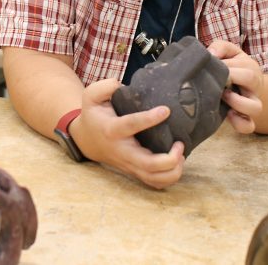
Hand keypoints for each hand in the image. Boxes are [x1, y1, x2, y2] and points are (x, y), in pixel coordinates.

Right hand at [70, 78, 184, 188]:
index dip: (149, 119)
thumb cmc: (94, 115)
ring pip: (154, 179)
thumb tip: (121, 84)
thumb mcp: (91, 96)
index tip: (166, 110)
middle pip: (148, 165)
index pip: (131, 126)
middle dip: (170, 159)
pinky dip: (170, 177)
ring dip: (173, 171)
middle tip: (180, 143)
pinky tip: (177, 161)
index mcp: (112, 130)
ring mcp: (129, 164)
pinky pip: (155, 183)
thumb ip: (104, 87)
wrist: (87, 140)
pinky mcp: (135, 171)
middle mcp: (122, 151)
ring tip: (181, 152)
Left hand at [208, 40, 262, 133]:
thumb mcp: (227, 52)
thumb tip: (211, 54)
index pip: (243, 65)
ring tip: (223, 96)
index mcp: (249, 67)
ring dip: (238, 102)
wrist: (239, 83)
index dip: (226, 66)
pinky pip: (248, 126)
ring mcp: (251, 103)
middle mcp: (254, 85)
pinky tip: (228, 115)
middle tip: (217, 78)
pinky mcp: (245, 118)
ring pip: (256, 107)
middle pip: (252, 79)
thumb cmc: (230, 65)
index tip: (212, 67)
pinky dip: (239, 123)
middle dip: (232, 77)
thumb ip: (220, 47)